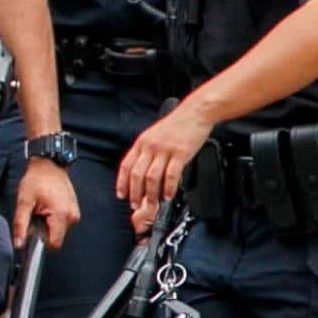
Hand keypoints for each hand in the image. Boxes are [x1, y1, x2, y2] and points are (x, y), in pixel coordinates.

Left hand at [13, 157, 78, 251]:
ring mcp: (75, 212)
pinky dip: (54, 219)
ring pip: (59, 231)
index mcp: (61, 215)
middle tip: (36, 215)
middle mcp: (72, 216)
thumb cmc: (35, 179)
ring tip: (41, 209)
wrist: (48, 164)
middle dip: (44, 231)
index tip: (33, 230)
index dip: (41, 241)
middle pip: (56, 238)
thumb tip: (18, 244)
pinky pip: (62, 223)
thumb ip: (20, 225)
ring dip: (49, 225)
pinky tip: (47, 207)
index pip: (54, 244)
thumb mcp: (23, 201)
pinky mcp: (74, 209)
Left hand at [117, 98, 215, 217]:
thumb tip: (140, 172)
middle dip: (135, 193)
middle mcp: (150, 146)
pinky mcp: (180, 153)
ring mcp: (165, 149)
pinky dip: (168, 188)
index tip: (121, 195)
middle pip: (137, 174)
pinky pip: (171, 175)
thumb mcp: (154, 135)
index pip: (126, 166)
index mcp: (142, 142)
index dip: (122, 183)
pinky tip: (168, 195)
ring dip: (151, 195)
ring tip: (153, 204)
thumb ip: (146, 151)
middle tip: (136, 205)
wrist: (195, 112)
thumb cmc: (176, 125)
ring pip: (152, 177)